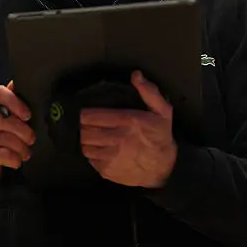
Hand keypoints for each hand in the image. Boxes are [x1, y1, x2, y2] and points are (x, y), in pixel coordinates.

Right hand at [0, 81, 34, 185]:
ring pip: (6, 138)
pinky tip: (16, 160)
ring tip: (25, 151)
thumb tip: (16, 83)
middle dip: (24, 132)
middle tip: (31, 138)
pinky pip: (3, 154)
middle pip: (5, 119)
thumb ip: (7, 98)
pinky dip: (14, 159)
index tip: (28, 115)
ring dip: (21, 147)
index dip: (16, 103)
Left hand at [79, 71, 176, 187]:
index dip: (84, 113)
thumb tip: (136, 75)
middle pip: (85, 131)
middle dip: (82, 126)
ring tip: (89, 134)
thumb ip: (149, 92)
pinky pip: (89, 159)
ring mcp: (111, 157)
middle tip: (84, 123)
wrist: (164, 169)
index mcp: (128, 122)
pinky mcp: (107, 170)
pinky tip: (97, 148)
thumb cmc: (160, 137)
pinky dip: (91, 153)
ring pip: (84, 146)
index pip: (92, 116)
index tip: (84, 111)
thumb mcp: (162, 111)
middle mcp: (117, 140)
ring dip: (84, 139)